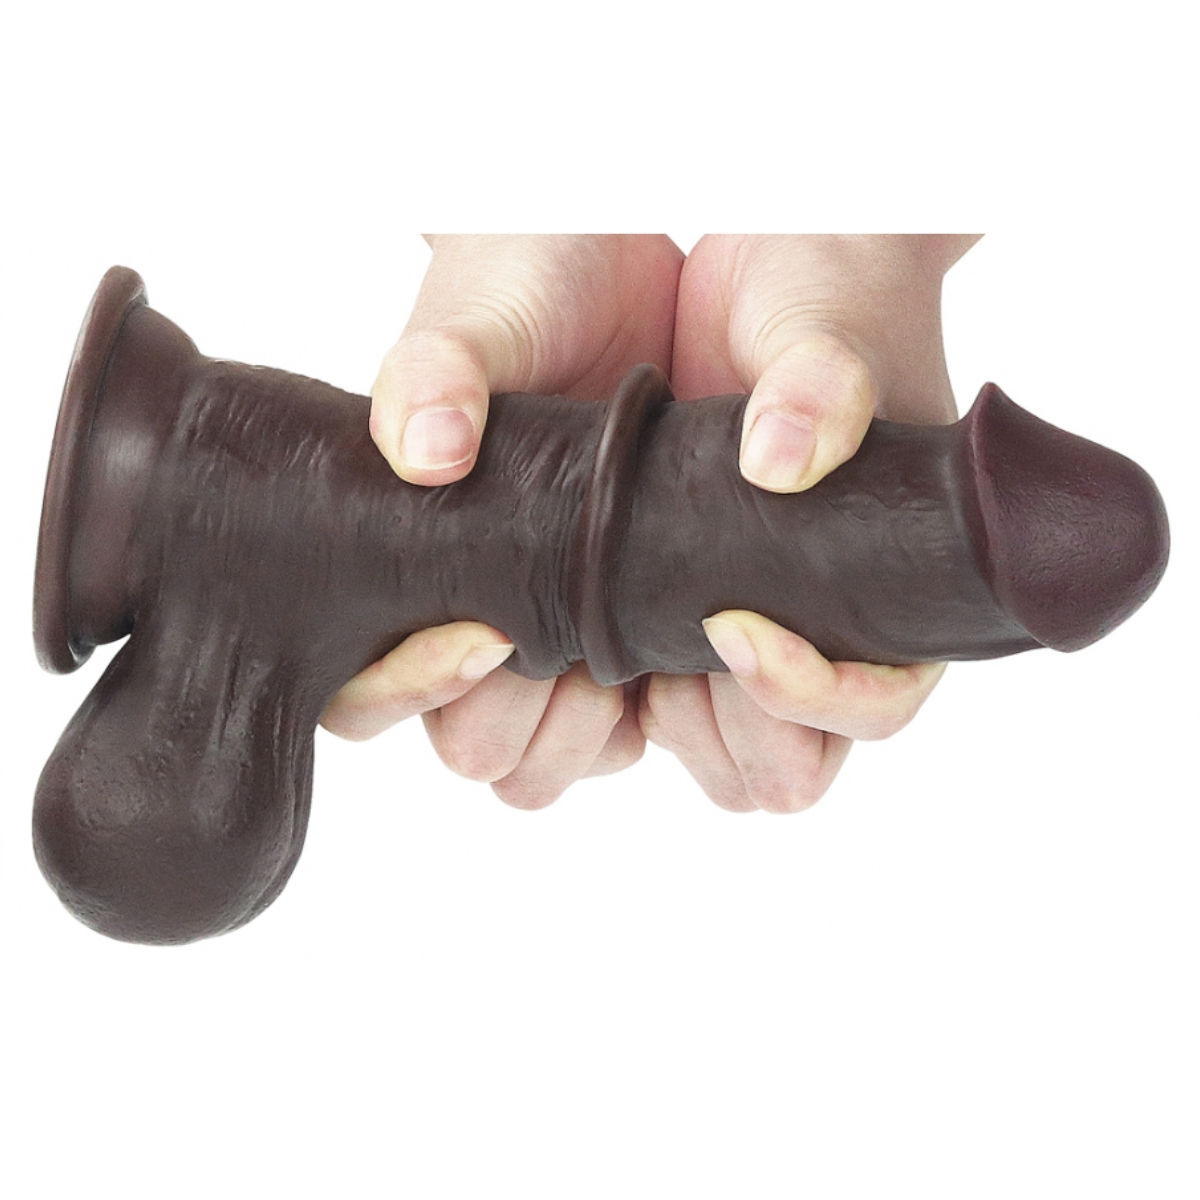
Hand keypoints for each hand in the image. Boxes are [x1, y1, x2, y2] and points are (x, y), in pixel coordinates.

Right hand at [321, 235, 682, 807]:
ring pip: (577, 756)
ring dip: (610, 733)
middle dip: (530, 730)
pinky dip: (701, 714)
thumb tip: (425, 453)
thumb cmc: (525, 276)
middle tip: (583, 655)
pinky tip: (717, 642)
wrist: (634, 251)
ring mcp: (582, 628)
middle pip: (486, 753)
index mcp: (421, 563)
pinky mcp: (662, 618)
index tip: (486, 630)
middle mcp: (494, 615)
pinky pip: (674, 725)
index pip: (366, 690)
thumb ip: (435, 371)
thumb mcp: (475, 312)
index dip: (408, 686)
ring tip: (655, 657)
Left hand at [639, 234, 977, 812]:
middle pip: (779, 767)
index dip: (808, 698)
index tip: (733, 623)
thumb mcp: (829, 330)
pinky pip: (630, 697)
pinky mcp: (657, 597)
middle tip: (655, 658)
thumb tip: (779, 462)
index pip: (876, 705)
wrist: (761, 252)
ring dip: (646, 731)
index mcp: (884, 589)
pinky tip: (550, 633)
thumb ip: (822, 386)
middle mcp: (813, 625)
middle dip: (717, 739)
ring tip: (595, 646)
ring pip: (700, 752)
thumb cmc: (825, 292)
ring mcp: (735, 620)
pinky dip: (589, 697)